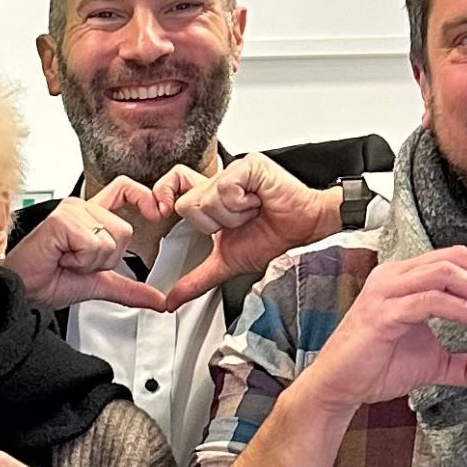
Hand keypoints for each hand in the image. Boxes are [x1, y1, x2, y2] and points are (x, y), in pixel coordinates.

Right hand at [6, 183, 167, 310]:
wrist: (23, 291)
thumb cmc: (47, 281)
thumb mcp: (98, 284)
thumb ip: (129, 288)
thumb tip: (158, 300)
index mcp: (89, 218)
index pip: (124, 190)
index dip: (144, 197)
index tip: (157, 213)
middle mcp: (80, 209)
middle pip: (125, 229)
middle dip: (107, 258)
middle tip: (78, 262)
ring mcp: (70, 212)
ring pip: (112, 238)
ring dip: (92, 261)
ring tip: (67, 260)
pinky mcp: (62, 221)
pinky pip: (94, 244)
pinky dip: (81, 261)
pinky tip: (61, 258)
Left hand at [156, 154, 343, 309]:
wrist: (307, 232)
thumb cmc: (274, 239)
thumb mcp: (226, 262)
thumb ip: (196, 279)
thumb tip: (171, 301)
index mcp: (208, 198)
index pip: (171, 184)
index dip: (161, 196)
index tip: (159, 214)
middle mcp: (217, 181)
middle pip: (185, 202)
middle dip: (213, 224)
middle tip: (239, 223)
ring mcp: (233, 171)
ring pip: (205, 197)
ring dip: (231, 216)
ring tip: (252, 213)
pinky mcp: (248, 165)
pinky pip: (226, 187)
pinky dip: (242, 204)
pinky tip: (259, 204)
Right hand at [294, 246, 466, 413]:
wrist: (338, 386)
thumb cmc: (377, 368)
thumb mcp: (433, 363)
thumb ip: (466, 362)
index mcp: (403, 278)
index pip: (455, 257)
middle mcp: (392, 276)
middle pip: (454, 257)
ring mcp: (385, 292)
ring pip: (444, 272)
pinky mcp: (382, 313)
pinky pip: (430, 300)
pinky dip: (461, 309)